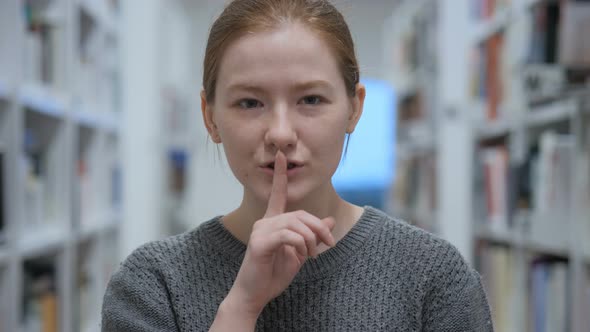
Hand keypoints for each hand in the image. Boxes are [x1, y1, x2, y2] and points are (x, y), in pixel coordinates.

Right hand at [226, 150, 335, 316]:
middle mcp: (264, 222)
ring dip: (311, 240)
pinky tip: (301, 256)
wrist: (254, 296)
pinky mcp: (259, 242)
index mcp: (272, 223)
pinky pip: (289, 235)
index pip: (278, 194)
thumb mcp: (299, 254)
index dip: (280, 175)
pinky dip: (301, 245)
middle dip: (319, 228)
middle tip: (328, 244)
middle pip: (300, 214)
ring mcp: (260, 231)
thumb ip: (312, 236)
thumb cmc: (272, 275)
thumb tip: (330, 221)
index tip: (281, 156)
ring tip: (312, 255)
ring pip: (296, 224)